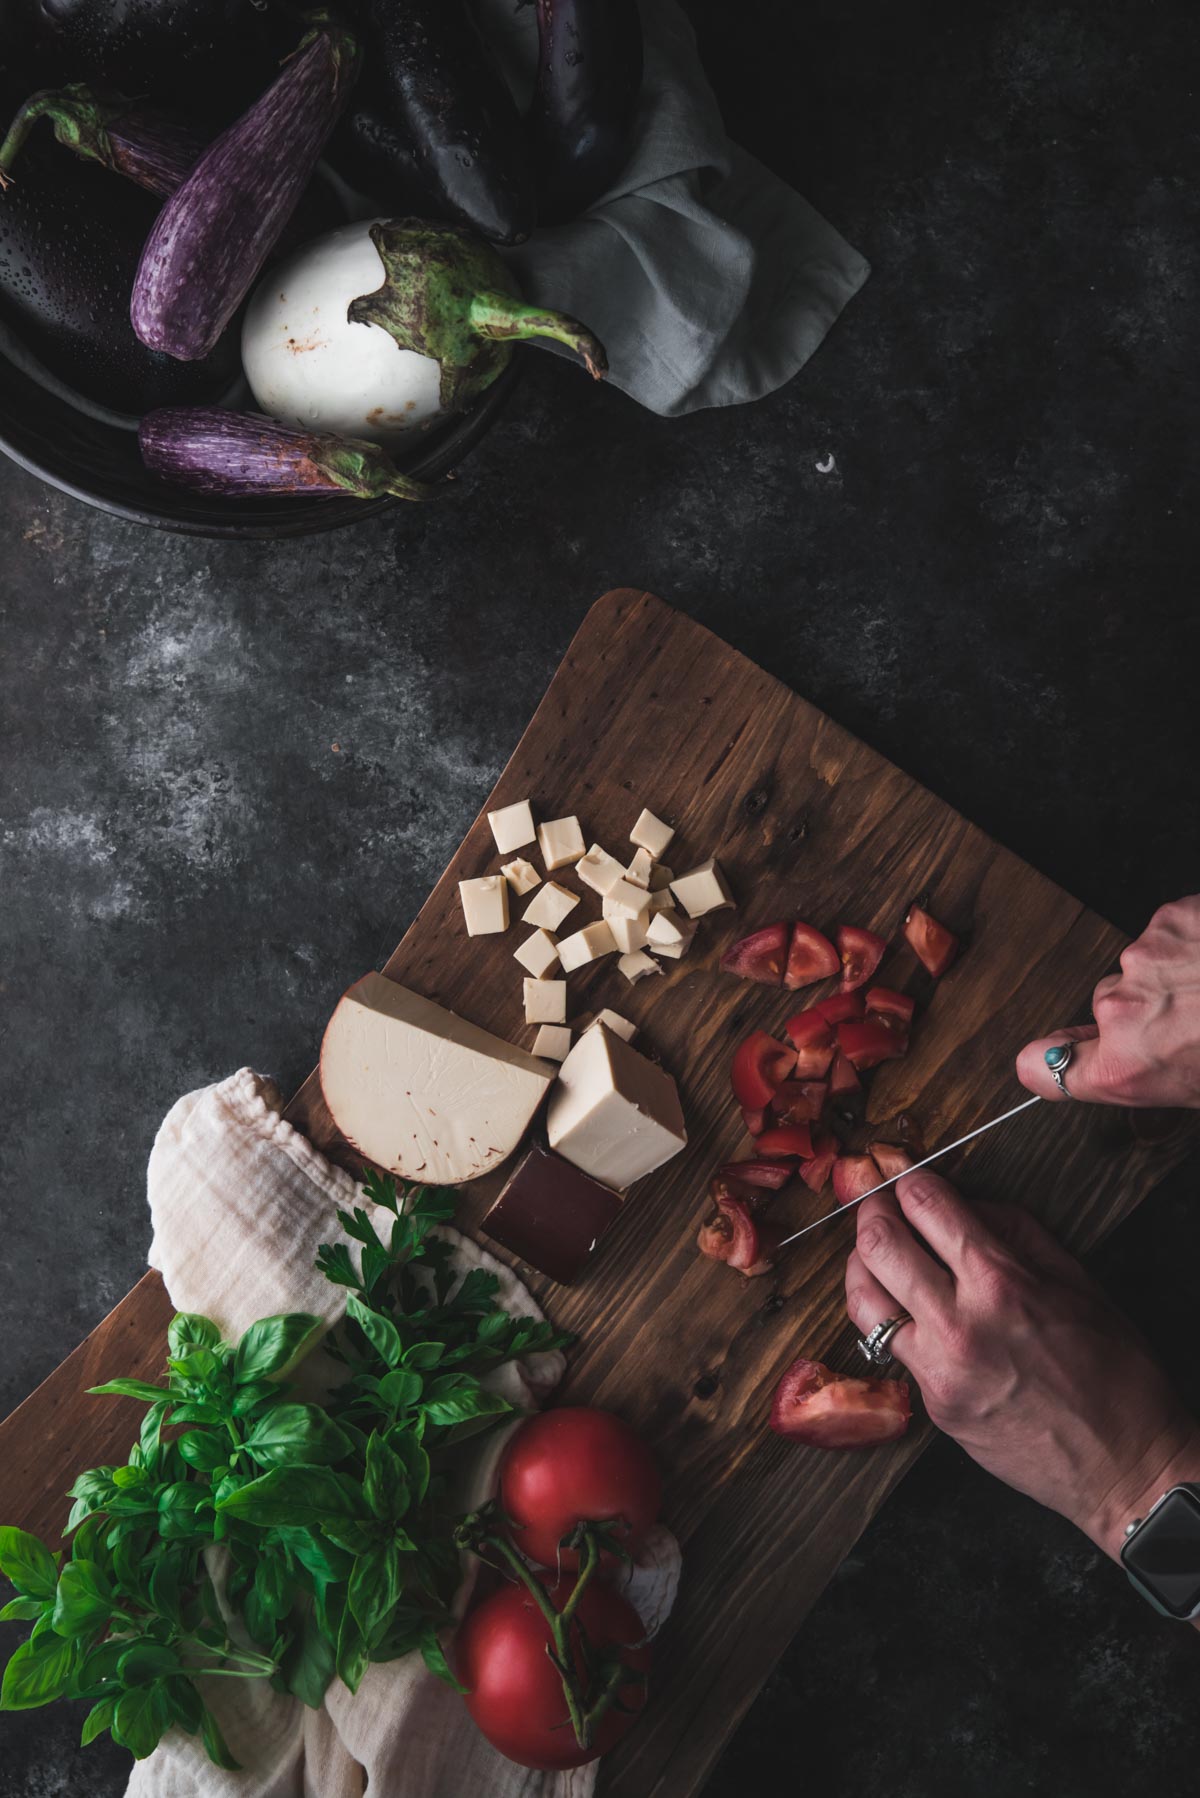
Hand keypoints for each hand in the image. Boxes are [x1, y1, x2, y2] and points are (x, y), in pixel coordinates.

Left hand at [844, 1159, 1199, 1557]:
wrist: (1125, 1468)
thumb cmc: (1117, 1374)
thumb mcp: (1079, 1282)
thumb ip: (1017, 1232)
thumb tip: (968, 1204)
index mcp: (1001, 1284)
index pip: (928, 1207)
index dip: (909, 1180)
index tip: (904, 1175)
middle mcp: (959, 1325)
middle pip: (879, 1246)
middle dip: (871, 1211)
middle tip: (876, 1203)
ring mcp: (938, 1370)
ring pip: (863, 1299)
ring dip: (860, 1264)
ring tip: (872, 1251)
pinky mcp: (932, 1405)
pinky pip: (890, 1347)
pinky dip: (888, 1316)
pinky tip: (900, 1305)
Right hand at [1017, 896, 1199, 1107]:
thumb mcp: (1197, 1089)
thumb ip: (1150, 1073)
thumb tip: (1138, 1063)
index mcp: (1128, 1064)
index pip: (1046, 1066)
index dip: (1045, 1061)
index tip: (1037, 1062)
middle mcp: (1124, 1010)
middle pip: (1110, 1005)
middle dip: (1145, 1008)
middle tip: (1194, 1019)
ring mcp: (1144, 958)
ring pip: (1143, 965)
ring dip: (1173, 973)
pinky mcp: (1169, 920)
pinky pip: (1169, 931)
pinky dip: (1190, 941)